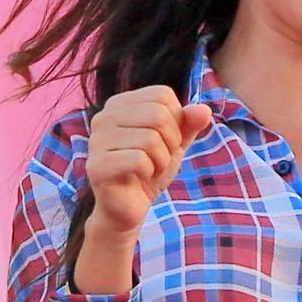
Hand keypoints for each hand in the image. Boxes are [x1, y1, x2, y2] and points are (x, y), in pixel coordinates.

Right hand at [84, 86, 213, 234]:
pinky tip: (140, 178)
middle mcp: (104, 117)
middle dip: (171, 142)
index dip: (176, 120)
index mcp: (119, 104)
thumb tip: (204, 110)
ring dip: (161, 160)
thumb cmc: (150, 170)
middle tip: (159, 158)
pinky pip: (139, 160)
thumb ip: (189, 123)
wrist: (130, 207)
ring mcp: (96, 140)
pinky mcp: (97, 166)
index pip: (162, 95)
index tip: (165, 141)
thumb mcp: (175, 143)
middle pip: (158, 114)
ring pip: (150, 139)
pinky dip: (150, 172)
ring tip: (150, 169)